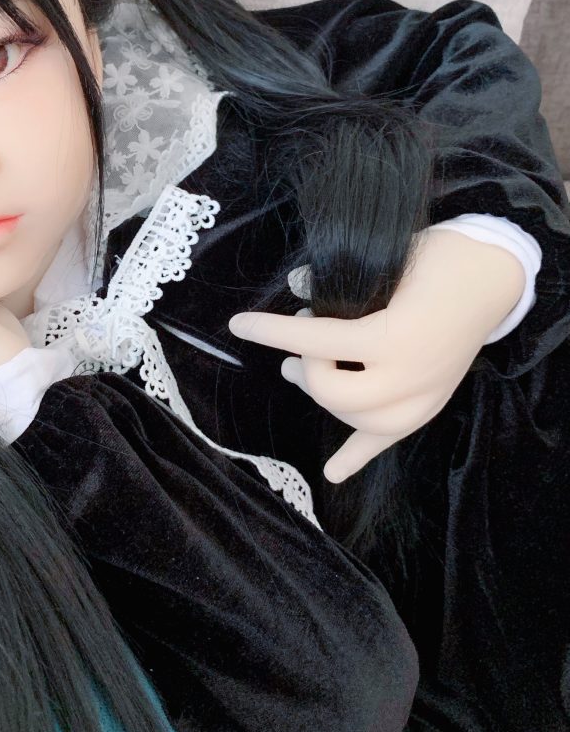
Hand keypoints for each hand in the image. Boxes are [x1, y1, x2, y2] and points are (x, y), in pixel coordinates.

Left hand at [227, 228, 525, 482]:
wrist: (491, 275)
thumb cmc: (438, 259)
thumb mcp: (387, 258)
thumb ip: (339, 279)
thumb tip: (296, 285)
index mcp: (394, 338)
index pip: (318, 340)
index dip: (274, 331)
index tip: (239, 324)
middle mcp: (410, 378)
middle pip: (334, 393)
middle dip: (307, 367)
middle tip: (301, 345)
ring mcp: (423, 399)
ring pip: (357, 422)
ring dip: (324, 398)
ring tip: (306, 372)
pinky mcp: (429, 406)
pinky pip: (388, 441)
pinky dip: (357, 457)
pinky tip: (333, 473)